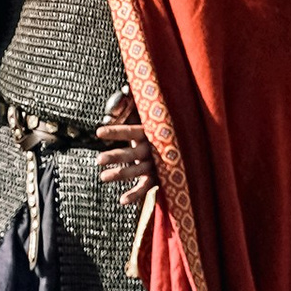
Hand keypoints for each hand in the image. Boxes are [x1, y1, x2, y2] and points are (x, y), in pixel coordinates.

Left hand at [95, 88, 158, 210]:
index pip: (132, 130)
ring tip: (102, 177)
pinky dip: (136, 195)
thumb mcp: (151, 113)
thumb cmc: (164, 125)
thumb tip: (124, 88)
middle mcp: (155, 148)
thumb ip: (136, 104)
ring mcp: (158, 164)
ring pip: (138, 171)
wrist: (193, 143)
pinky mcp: (161, 178)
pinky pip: (148, 188)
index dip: (116, 131)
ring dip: (121, 175)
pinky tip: (122, 201)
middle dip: (116, 157)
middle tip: (98, 159)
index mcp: (152, 131)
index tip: (98, 131)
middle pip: (133, 153)